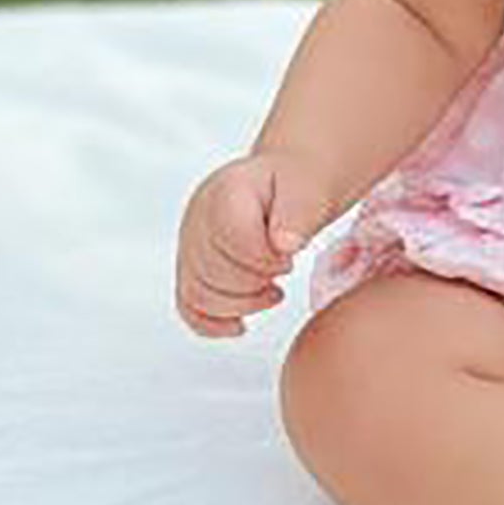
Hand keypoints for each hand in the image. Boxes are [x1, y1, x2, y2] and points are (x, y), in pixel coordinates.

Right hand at [174, 147, 336, 339]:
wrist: (299, 179)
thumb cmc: (306, 182)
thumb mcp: (316, 189)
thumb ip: (301, 215)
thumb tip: (283, 244)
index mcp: (227, 191)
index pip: (234, 241)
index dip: (265, 261)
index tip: (289, 257)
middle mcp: (199, 215)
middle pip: (211, 272)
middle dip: (254, 284)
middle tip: (283, 271)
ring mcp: (192, 239)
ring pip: (196, 292)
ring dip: (238, 305)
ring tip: (272, 292)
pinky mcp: (194, 262)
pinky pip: (187, 302)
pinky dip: (211, 321)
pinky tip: (240, 325)